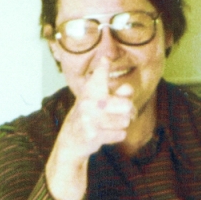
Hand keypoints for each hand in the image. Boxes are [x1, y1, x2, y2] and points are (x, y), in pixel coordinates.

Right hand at [45, 56, 133, 199]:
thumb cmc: (90, 117)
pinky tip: (106, 135)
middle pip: (126, 104)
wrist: (71, 141)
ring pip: (125, 120)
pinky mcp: (92, 135)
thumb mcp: (99, 102)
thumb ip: (117, 94)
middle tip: (126, 114)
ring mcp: (89, 119)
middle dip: (129, 111)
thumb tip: (128, 90)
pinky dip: (117, 136)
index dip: (103, 67)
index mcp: (90, 91)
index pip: (99, 76)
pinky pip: (120, 134)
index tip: (106, 58)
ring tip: (111, 125)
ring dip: (122, 125)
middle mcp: (88, 102)